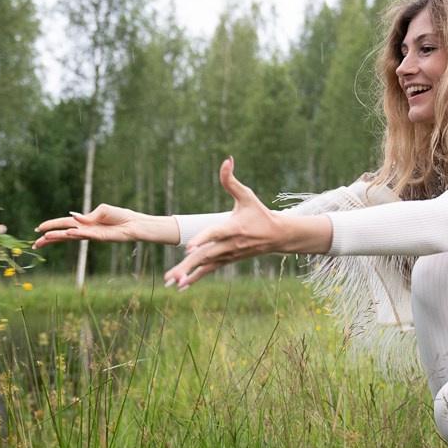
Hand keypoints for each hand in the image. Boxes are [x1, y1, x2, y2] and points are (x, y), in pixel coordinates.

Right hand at [33, 204, 178, 247]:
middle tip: (35, 244)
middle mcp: (85, 230)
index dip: (51, 226)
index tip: (38, 229)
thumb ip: (87, 215)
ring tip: (45, 239)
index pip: (63, 224)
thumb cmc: (119, 216)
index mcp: (84, 222)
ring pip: (70, 237)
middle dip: (49, 238)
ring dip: (57, 237)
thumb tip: (75, 218)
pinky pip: (84, 235)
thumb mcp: (101, 210)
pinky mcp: (99, 237)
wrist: (133, 223)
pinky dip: (75, 233)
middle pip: (63, 234)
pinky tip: (67, 233)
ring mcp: (91, 235)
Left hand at [163, 157, 290, 288]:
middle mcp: (229, 245)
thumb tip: (226, 160)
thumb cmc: (260, 213)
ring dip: (187, 274)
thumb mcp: (247, 195)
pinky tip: (180, 287)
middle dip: (187, 265)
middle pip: (205, 255)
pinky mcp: (226, 261)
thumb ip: (231, 180)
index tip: (189, 248)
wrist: (277, 236)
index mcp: (233, 228)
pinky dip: (195, 279)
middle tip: (171, 274)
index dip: (202, 240)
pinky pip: (208, 271)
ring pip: (205, 266)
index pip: (215, 234)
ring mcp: (227, 255)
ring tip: (170, 282)